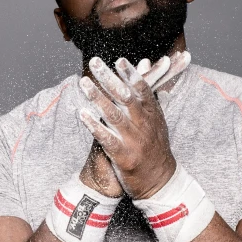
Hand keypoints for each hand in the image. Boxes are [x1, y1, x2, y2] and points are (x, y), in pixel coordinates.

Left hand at [78, 53, 189, 198]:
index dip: (131, 75)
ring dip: (97, 98)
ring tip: (83, 83)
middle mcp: (143, 125)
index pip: (142, 90)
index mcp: (152, 115)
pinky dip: (94, 125)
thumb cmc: (154, 148)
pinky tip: (82, 114)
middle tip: (95, 63)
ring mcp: (133, 140)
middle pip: (126, 98)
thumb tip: (146, 63)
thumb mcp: (156, 119)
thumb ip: (147, 92)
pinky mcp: (124, 156)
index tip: (119, 60)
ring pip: (114, 115)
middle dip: (109, 79)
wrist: (160, 182)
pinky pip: (107, 138)